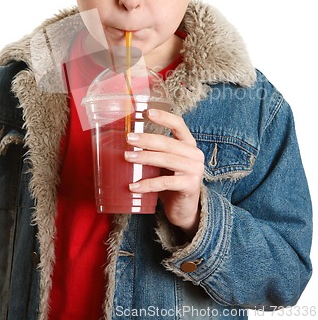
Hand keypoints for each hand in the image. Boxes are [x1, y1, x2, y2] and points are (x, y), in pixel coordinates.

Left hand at [125, 108, 203, 238]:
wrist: (185, 210)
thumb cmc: (171, 182)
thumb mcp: (165, 163)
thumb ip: (155, 151)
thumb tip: (127, 140)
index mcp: (189, 144)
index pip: (179, 124)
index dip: (163, 117)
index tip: (146, 112)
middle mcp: (194, 154)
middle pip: (168, 143)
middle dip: (146, 139)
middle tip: (128, 138)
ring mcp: (194, 170)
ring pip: (166, 160)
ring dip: (144, 157)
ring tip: (127, 157)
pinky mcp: (189, 186)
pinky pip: (165, 182)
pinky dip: (147, 184)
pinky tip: (133, 186)